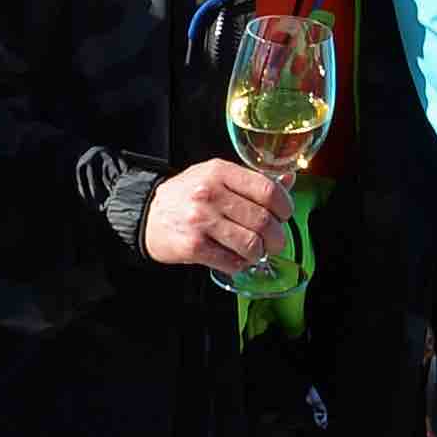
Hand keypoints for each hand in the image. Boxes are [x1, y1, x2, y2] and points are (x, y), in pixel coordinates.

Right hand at [141, 154, 290, 276]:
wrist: (147, 215)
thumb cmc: (187, 195)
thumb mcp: (216, 176)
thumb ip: (251, 179)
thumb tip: (289, 180)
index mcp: (220, 172)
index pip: (267, 189)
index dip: (285, 206)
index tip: (285, 215)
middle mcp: (210, 194)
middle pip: (263, 220)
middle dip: (277, 237)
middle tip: (275, 242)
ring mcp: (201, 221)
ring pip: (251, 244)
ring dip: (259, 253)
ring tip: (255, 252)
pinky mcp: (193, 246)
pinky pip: (231, 262)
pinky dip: (240, 264)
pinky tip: (236, 259)